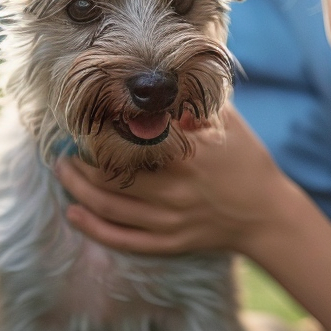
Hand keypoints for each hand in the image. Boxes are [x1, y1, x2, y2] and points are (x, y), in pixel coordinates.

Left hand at [55, 105, 287, 256]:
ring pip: (109, 207)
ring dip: (78, 189)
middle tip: (65, 149)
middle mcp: (174, 190)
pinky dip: (93, 228)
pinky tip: (73, 213)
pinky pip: (122, 240)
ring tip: (63, 171)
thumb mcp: (228, 124)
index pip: (132, 142)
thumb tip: (162, 88)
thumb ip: (195, 104)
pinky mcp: (169, 243)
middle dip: (81, 162)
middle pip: (111, 176)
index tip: (87, 121)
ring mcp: (169, 221)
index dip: (103, 133)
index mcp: (187, 156)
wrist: (268, 216)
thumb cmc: (248, 163)